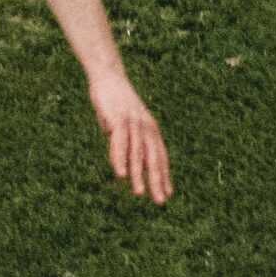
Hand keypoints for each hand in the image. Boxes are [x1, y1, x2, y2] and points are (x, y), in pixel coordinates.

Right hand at [89, 73, 171, 203]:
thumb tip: (115, 144)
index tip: (167, 193)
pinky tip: (120, 174)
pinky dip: (120, 159)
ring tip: (139, 194)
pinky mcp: (119, 118)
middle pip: (153, 158)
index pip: (160, 156)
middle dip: (157, 181)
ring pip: (137, 154)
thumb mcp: (123, 120)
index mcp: (150, 128)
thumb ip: (122, 134)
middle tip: (160, 202)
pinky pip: (120, 143)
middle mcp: (146, 126)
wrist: (108, 74)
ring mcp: (133, 123)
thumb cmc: (114, 98)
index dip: (163, 175)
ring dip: (138, 175)